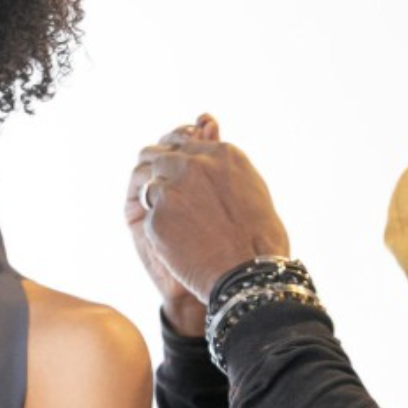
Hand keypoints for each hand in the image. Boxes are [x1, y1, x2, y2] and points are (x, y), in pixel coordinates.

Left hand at [131, 117, 290, 312]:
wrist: (251, 276)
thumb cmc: (260, 239)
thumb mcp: (251, 189)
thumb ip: (224, 165)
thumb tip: (208, 131)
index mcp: (222, 154)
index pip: (184, 144)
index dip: (176, 159)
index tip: (175, 174)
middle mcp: (195, 164)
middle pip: (157, 156)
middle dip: (156, 173)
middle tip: (161, 195)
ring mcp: (173, 188)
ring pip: (147, 183)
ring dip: (154, 200)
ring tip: (174, 223)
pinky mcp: (156, 216)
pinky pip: (147, 214)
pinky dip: (158, 228)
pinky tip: (178, 244)